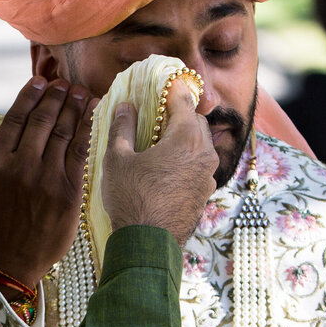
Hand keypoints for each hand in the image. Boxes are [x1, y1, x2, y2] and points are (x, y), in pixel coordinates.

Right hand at [0, 77, 96, 288]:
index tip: (41, 80)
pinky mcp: (69, 192)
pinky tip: (92, 114)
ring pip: (63, 133)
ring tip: (80, 92)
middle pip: (43, 121)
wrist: (10, 259)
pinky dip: (87, 129)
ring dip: (74, 108)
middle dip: (56, 97)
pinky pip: (80, 152)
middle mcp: (21, 167)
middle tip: (65, 82)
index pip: (17, 117)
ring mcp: (47, 179)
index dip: (31, 94)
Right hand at [98, 93, 217, 246]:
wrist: (148, 245)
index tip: (165, 81)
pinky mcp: (205, 194)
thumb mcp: (117, 159)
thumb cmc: (130, 198)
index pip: (184, 101)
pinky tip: (166, 167)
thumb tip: (125, 106)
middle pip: (196, 122)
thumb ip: (121, 128)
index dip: (173, 88)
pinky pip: (199, 166)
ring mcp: (208, 176)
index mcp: (185, 138)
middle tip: (158, 113)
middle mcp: (204, 154)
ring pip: (200, 145)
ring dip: (184, 138)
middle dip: (179, 114)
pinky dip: (186, 159)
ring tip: (160, 141)